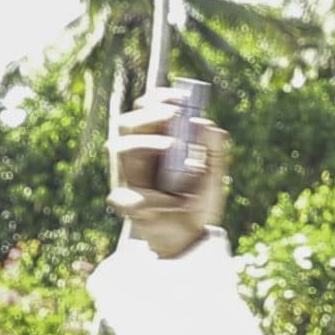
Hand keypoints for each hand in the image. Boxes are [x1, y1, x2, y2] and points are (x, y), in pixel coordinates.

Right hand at [109, 85, 228, 258]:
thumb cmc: (199, 201)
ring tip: (172, 146)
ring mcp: (130, 178)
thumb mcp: (215, 175)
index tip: (180, 97)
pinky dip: (156, 199)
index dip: (159, 99)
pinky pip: (130, 197)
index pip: (147, 111)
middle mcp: (138, 156)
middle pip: (127, 122)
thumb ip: (215, 151)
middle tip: (173, 115)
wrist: (192, 237)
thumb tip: (208, 124)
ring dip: (146, 143)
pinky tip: (179, 202)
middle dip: (149, 114)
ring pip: (118, 148)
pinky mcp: (128, 204)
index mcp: (156, 143)